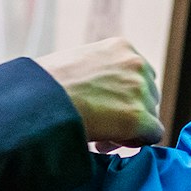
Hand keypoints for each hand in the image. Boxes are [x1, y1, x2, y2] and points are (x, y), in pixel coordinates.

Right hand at [34, 37, 163, 146]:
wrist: (37, 101)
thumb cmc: (44, 85)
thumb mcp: (76, 62)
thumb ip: (100, 72)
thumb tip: (104, 94)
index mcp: (121, 47)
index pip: (138, 74)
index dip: (123, 96)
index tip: (104, 108)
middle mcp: (136, 64)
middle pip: (148, 94)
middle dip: (128, 110)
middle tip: (104, 125)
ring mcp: (139, 90)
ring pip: (150, 115)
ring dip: (131, 127)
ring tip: (103, 135)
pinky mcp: (138, 116)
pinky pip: (153, 134)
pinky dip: (135, 142)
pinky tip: (110, 143)